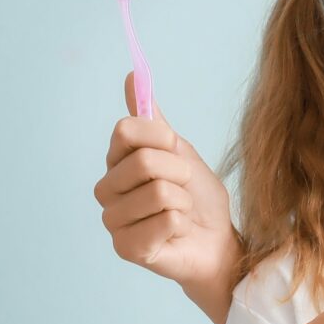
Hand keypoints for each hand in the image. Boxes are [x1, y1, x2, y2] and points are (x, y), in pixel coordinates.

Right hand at [95, 72, 237, 290]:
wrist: (216, 240)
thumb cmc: (197, 196)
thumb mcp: (180, 150)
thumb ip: (153, 120)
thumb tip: (132, 75)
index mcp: (117, 161)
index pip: (125, 130)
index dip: (159, 136)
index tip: (174, 147)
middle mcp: (106, 189)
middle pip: (144, 161)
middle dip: (179, 172)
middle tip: (184, 187)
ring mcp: (112, 220)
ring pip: (158, 192)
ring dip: (183, 201)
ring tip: (180, 212)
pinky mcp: (126, 248)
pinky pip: (166, 221)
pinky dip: (182, 224)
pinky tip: (176, 233)